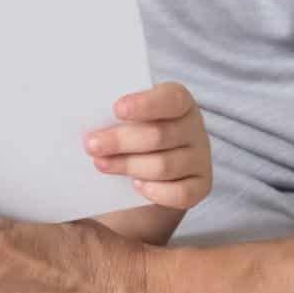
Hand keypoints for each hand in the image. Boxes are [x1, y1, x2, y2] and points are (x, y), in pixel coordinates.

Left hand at [85, 80, 212, 210]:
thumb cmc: (136, 130)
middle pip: (159, 135)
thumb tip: (93, 125)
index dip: (144, 104)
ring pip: (164, 166)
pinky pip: (180, 193)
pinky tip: (136, 185)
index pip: (170, 99)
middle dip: (121, 140)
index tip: (116, 109)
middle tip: (91, 145)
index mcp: (180, 101)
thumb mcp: (131, 116)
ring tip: (101, 164)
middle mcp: (195, 128)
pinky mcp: (201, 186)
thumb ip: (118, 115)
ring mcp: (200, 158)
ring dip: (128, 166)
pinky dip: (156, 191)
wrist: (153, 162)